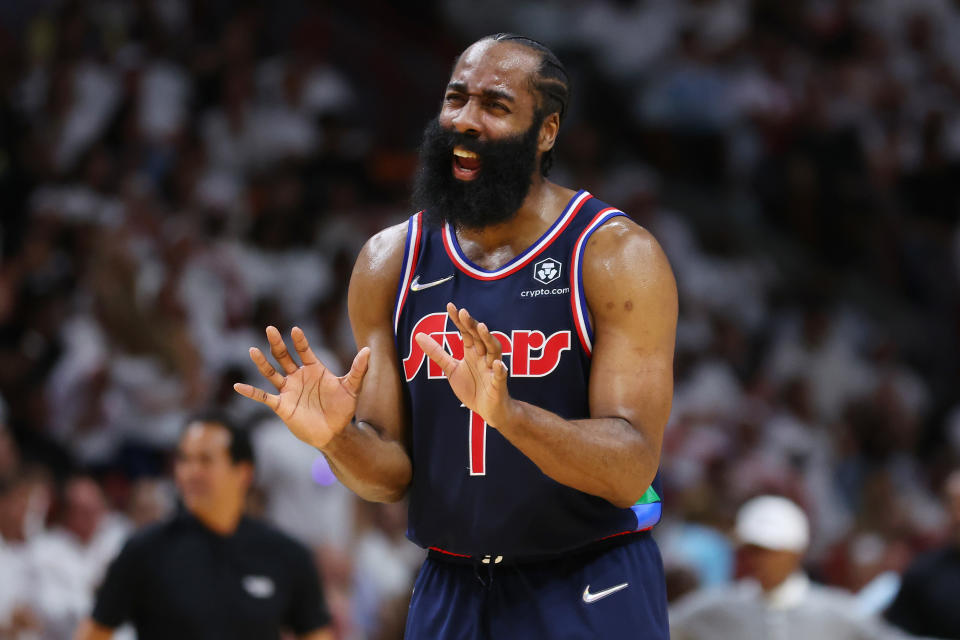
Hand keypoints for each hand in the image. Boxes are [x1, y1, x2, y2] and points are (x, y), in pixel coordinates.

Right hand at [234, 326, 369, 448]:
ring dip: (262, 362)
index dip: (300, 341)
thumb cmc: (342, 409)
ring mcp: (288, 390)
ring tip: (252, 350)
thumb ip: (358, 369)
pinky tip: (238, 386)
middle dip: (277, 343)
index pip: (304, 351)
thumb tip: (369, 350)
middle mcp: (298, 376)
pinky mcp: (281, 405)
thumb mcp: (352, 388)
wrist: (335, 433)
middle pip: (284, 356)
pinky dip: (251, 392)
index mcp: (314, 369)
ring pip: (271, 373)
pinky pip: (263, 397)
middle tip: (270, 329)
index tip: (296, 330)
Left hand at [414, 303, 511, 426]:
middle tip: (463, 313)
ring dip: (488, 339)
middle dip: (472, 325)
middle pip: (479, 337)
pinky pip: (500, 376)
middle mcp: (484, 357)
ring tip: (481, 328)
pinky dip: (500, 370)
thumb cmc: (473, 388)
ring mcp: (492, 369)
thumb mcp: (451, 369)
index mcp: (472, 352)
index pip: (466, 332)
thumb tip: (418, 335)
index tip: (450, 306)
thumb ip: (437, 353)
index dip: (459, 320)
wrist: (489, 411)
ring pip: (494, 351)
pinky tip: (497, 364)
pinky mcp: (499, 384)